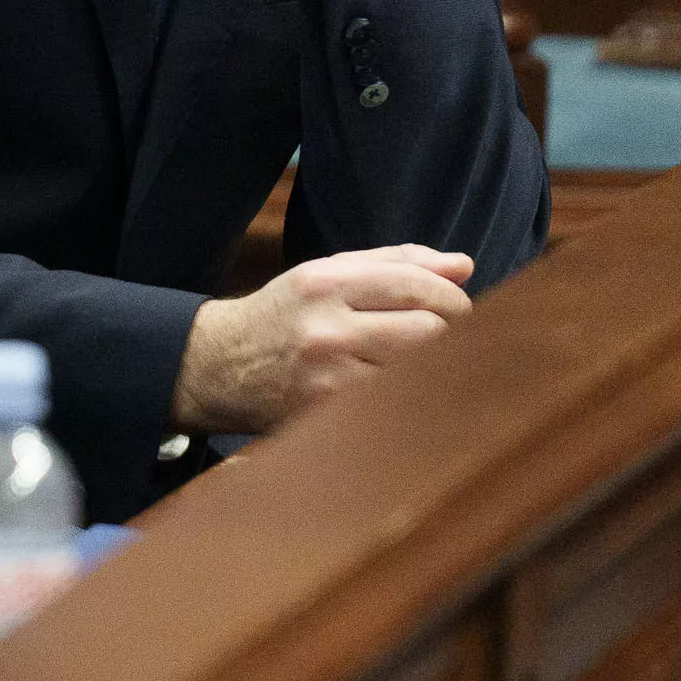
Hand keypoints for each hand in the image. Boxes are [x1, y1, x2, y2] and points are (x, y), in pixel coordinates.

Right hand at [172, 245, 474, 432]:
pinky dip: (410, 396)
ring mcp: (328, 379)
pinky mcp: (328, 417)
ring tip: (430, 362)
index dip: (452, 297)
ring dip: (435, 367)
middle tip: (450, 337)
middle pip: (427, 331)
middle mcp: (327, 329)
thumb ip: (395, 263)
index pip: (415, 285)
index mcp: (326, 284)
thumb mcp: (327, 273)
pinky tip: (407, 390)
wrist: (217, 367)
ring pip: (417, 371)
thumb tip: (463, 266)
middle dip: (451, 333)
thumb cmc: (284, 315)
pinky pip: (394, 405)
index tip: (462, 307)